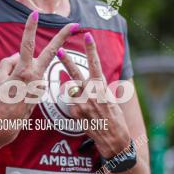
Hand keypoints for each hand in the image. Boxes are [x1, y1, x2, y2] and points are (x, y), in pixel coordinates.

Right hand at [0, 11, 78, 144]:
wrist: (6, 125)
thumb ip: (8, 62)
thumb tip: (19, 55)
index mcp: (23, 71)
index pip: (28, 44)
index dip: (30, 28)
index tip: (34, 13)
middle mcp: (35, 76)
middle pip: (51, 51)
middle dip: (63, 37)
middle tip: (75, 24)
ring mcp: (40, 84)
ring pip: (34, 66)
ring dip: (23, 70)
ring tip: (11, 88)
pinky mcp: (41, 90)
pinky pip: (31, 77)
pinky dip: (24, 79)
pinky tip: (16, 93)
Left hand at [56, 32, 130, 156]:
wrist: (112, 137)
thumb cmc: (114, 117)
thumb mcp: (110, 97)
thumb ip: (98, 86)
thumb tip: (92, 78)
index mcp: (101, 87)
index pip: (95, 64)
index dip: (91, 49)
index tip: (88, 36)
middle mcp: (90, 92)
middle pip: (75, 73)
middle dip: (66, 60)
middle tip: (59, 49)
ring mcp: (81, 102)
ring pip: (73, 91)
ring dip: (76, 93)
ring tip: (88, 103)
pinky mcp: (74, 111)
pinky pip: (72, 104)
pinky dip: (77, 107)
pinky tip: (86, 115)